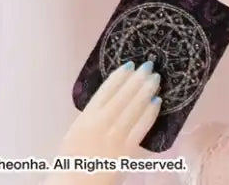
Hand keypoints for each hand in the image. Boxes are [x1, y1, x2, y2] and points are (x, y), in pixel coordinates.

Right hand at [45, 61, 161, 184]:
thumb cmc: (71, 163)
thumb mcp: (74, 134)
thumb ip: (92, 118)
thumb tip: (111, 102)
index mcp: (85, 118)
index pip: (106, 90)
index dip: (121, 75)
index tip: (130, 64)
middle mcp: (100, 123)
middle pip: (124, 95)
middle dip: (138, 78)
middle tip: (149, 65)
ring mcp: (115, 136)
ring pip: (135, 107)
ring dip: (147, 90)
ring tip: (156, 79)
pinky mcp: (127, 149)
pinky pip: (142, 126)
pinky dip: (151, 112)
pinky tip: (157, 102)